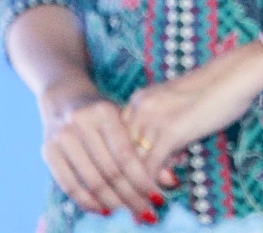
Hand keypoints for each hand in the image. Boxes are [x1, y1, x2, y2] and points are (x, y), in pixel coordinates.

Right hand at [39, 79, 164, 220]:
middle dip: (130, 195)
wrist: (65, 96)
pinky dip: (87, 200)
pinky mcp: (48, 152)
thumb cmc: (105, 111)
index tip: (157, 197)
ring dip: (112, 202)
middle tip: (146, 211)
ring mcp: (61, 138)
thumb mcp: (126, 119)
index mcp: (104, 112)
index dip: (142, 179)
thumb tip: (170, 180)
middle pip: (109, 171)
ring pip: (91, 181)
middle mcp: (80, 124)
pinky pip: (69, 184)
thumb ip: (145, 146)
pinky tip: (103, 209)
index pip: (126, 155)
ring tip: (130, 212)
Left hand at [123, 41, 262, 185]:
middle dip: (131, 175)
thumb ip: (166, 132)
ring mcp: (153, 119)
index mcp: (140, 98)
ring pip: (134, 162)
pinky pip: (152, 166)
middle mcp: (140, 107)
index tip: (138, 175)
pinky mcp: (170, 131)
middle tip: (147, 189)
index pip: (118, 137)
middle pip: (121, 151)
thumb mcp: (180, 109)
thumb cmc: (217, 91)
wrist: (237, 75)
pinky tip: (166, 190)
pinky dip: (154, 184)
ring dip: (142, 184)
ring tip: (155, 194)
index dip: (127, 159)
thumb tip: (164, 164)